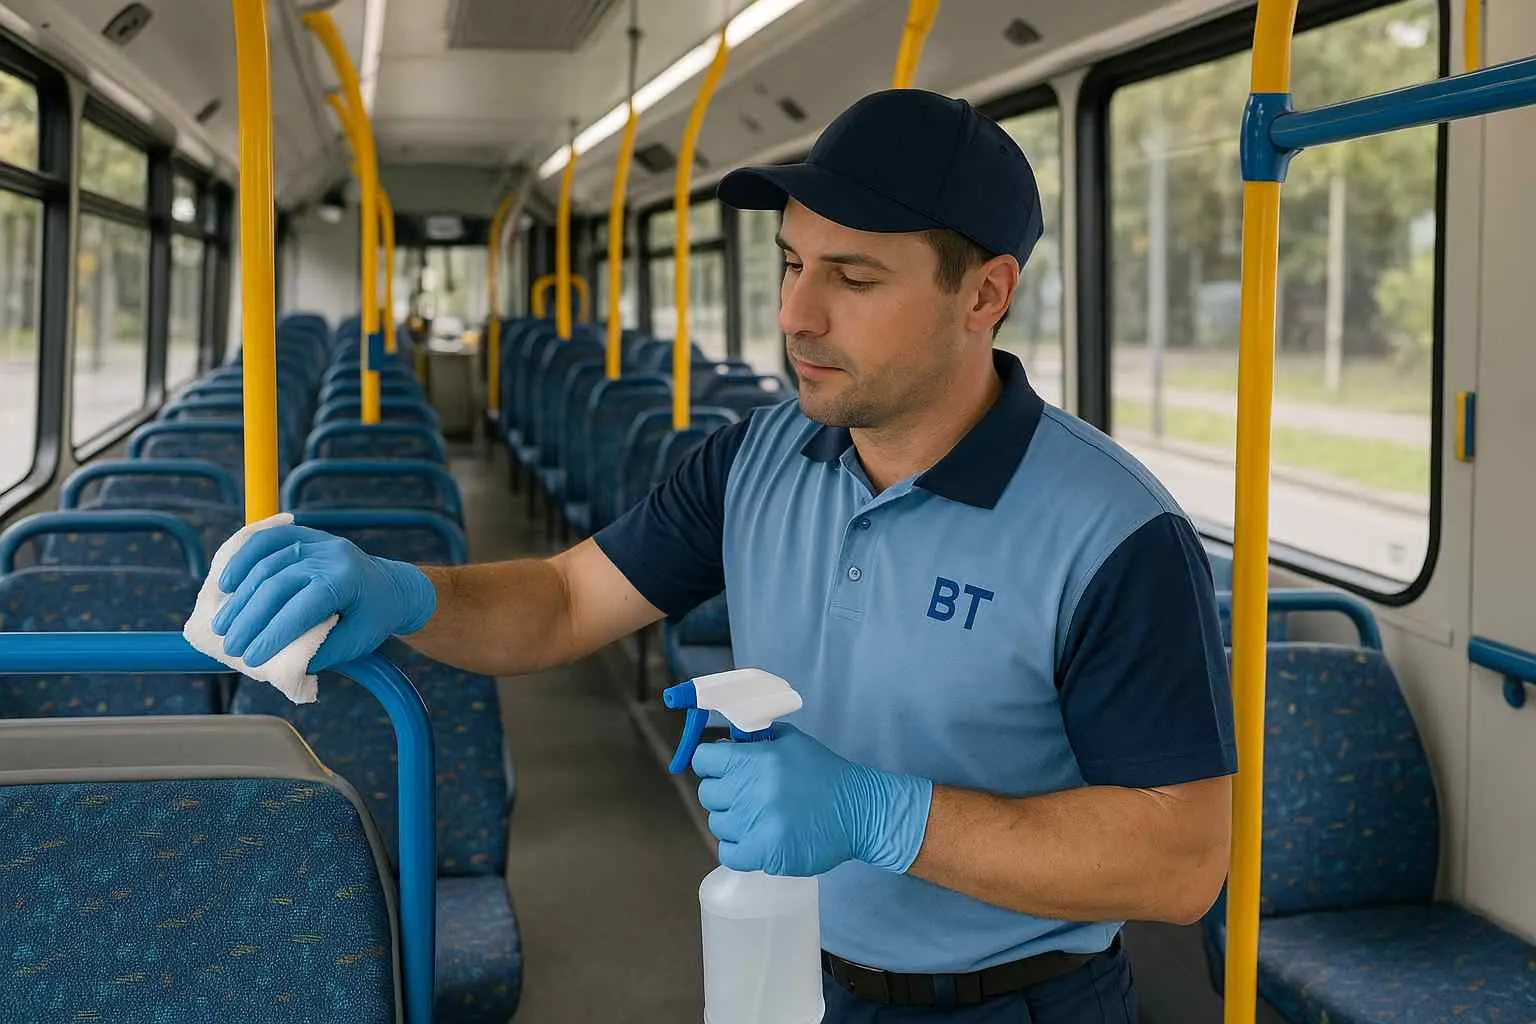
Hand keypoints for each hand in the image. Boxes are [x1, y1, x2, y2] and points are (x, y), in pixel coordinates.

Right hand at [210, 524, 435, 672]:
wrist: (392, 587)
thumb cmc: (373, 619)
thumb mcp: (356, 642)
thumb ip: (319, 650)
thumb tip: (277, 660)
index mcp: (348, 581)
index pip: (303, 607)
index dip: (274, 634)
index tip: (252, 658)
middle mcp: (331, 555)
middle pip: (277, 584)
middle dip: (250, 619)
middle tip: (230, 645)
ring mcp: (317, 540)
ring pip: (266, 562)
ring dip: (240, 595)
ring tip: (222, 623)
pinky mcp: (305, 535)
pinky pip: (267, 540)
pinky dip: (243, 559)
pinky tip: (226, 582)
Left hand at [692, 723, 932, 876]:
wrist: (858, 812)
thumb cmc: (825, 775)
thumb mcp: (792, 741)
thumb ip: (756, 738)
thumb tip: (725, 743)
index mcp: (756, 759)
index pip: (704, 760)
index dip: (711, 763)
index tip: (721, 769)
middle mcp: (751, 790)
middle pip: (708, 793)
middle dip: (723, 792)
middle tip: (746, 795)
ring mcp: (756, 824)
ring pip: (717, 824)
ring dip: (733, 822)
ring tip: (760, 818)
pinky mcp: (764, 853)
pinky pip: (727, 853)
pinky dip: (738, 848)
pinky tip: (756, 839)